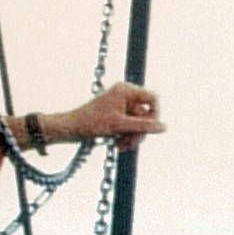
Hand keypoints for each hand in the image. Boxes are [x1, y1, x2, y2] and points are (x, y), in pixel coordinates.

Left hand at [47, 83, 165, 143]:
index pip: (153, 98)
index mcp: (125, 89)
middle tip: (130, 143)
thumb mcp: (120, 125)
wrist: (69, 129)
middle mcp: (125, 95)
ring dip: (133, 137)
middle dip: (139, 130)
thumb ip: (143, 126)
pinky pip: (131, 128)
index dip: (155, 114)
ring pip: (140, 124)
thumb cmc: (90, 123)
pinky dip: (127, 137)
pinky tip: (118, 144)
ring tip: (120, 145)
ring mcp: (121, 106)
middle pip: (147, 114)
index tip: (148, 128)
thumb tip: (164, 127)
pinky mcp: (117, 117)